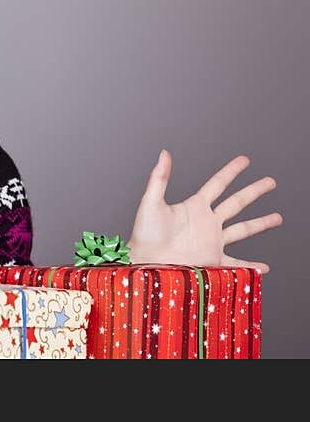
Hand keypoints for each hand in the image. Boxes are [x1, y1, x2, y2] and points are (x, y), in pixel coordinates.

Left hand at [127, 150, 282, 272]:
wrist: (146, 262)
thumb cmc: (144, 234)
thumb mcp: (151, 201)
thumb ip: (159, 177)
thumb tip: (164, 152)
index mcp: (194, 206)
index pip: (218, 184)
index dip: (231, 171)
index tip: (245, 160)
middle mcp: (206, 222)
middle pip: (236, 202)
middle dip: (254, 191)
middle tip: (270, 182)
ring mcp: (212, 241)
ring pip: (242, 229)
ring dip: (260, 223)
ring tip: (277, 217)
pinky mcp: (213, 260)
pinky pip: (238, 264)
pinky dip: (252, 267)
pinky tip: (264, 268)